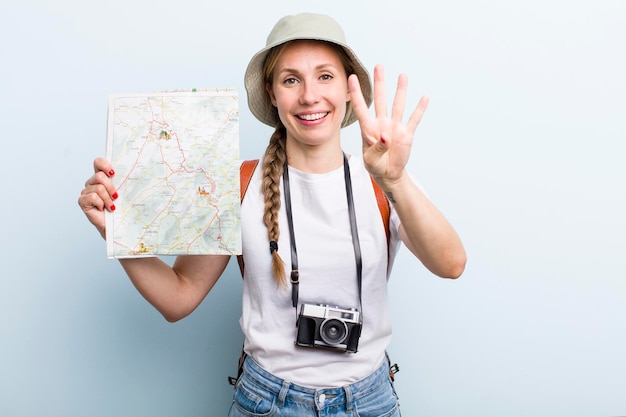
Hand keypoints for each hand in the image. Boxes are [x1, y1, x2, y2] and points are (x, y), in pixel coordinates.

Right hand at [77, 157, 117, 237]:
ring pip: (98, 188)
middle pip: (99, 176)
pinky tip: (103, 209)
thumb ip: (123, 182)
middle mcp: (92, 183)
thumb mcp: (124, 193)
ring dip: (108, 199)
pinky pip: (92, 197)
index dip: (104, 164)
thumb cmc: (120, 209)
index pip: (98, 163)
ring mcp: (86, 191)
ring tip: (111, 206)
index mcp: (102, 177)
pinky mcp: (82, 201)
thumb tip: (134, 172)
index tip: (113, 173)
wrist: (115, 226)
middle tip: (116, 197)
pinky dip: (101, 204)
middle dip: (110, 187)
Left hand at [348, 65, 428, 186]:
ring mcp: (395, 127)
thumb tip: (386, 136)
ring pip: (397, 105)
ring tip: (402, 75)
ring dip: (400, 90)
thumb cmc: (375, 166)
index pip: (361, 107)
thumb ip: (377, 148)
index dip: (356, 93)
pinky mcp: (406, 134)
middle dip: (379, 83)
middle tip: (378, 66)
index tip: (351, 77)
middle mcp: (381, 123)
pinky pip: (414, 119)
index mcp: (368, 128)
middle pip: (380, 99)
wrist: (388, 174)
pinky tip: (424, 97)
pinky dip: (420, 108)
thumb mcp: (371, 160)